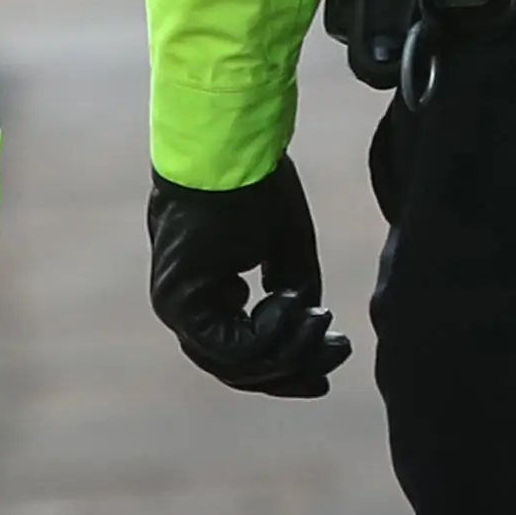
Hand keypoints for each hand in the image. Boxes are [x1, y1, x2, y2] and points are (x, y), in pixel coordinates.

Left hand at [147, 161, 352, 397]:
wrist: (229, 147)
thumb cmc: (255, 185)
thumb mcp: (285, 248)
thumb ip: (290, 295)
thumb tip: (307, 336)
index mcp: (203, 292)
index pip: (242, 350)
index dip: (290, 363)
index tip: (332, 355)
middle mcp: (184, 305)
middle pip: (239, 367)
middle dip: (294, 367)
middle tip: (339, 352)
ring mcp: (176, 306)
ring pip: (233, 364)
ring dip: (288, 352)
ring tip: (321, 321)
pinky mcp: (179, 302)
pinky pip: (226, 347)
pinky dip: (268, 337)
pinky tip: (293, 305)